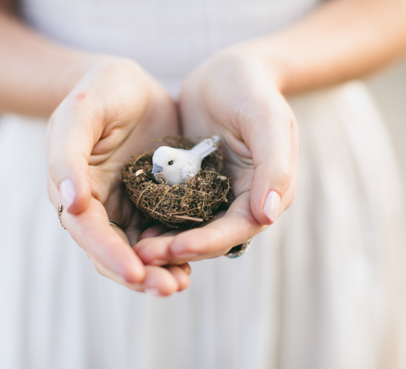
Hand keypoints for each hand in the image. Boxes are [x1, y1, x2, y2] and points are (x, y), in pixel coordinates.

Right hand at [47, 59, 189, 294]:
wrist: (130, 85)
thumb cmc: (100, 90)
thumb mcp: (81, 112)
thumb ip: (67, 154)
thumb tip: (69, 204)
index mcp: (74, 189)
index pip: (88, 231)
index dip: (109, 254)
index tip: (136, 273)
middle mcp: (99, 206)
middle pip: (113, 252)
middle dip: (139, 275)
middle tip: (170, 287)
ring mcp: (127, 207)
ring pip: (139, 250)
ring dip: (160, 270)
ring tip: (182, 282)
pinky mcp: (153, 203)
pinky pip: (163, 233)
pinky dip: (176, 249)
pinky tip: (195, 258)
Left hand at [135, 52, 298, 263]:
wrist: (223, 73)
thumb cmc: (249, 88)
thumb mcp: (265, 117)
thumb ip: (273, 164)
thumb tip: (269, 215)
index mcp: (267, 190)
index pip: (240, 228)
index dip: (209, 242)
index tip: (177, 248)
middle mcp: (242, 201)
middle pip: (212, 238)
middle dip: (179, 250)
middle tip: (143, 258)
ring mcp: (215, 196)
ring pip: (190, 231)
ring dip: (164, 244)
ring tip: (133, 252)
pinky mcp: (191, 188)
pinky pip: (173, 212)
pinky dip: (156, 223)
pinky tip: (132, 231)